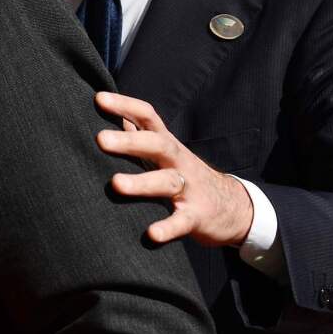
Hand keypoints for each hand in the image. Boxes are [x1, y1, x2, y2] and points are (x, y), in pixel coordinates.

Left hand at [95, 91, 253, 246]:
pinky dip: (168, 227)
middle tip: (100, 139)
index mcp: (167, 144)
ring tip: (115, 184)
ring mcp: (189, 188)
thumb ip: (136, 131)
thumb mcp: (164, 150)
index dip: (125, 105)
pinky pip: (182, 222)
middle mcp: (178, 161)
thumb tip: (105, 108)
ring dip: (141, 182)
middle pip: (157, 144)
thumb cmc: (183, 173)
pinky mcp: (197, 216)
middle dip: (129, 141)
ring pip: (166, 182)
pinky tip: (151, 235)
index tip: (98, 99)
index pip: (147, 117)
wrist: (234, 207)